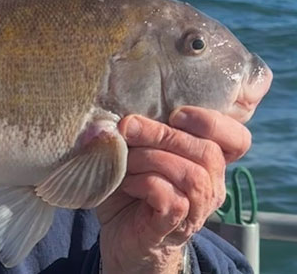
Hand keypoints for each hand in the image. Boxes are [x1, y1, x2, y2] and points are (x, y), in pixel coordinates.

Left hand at [96, 107, 250, 272]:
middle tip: (127, 128)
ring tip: (125, 161)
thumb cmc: (129, 187)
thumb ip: (133, 131)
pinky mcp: (174, 228)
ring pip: (193, 175)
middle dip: (162, 133)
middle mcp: (210, 186)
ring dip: (151, 159)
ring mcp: (196, 210)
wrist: (120, 237)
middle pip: (209, 152)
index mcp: (206, 163)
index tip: (175, 114)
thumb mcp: (134, 151)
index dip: (212, 121)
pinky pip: (173, 200)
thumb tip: (115, 120)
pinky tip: (127, 184)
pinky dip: (145, 184)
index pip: (237, 139)